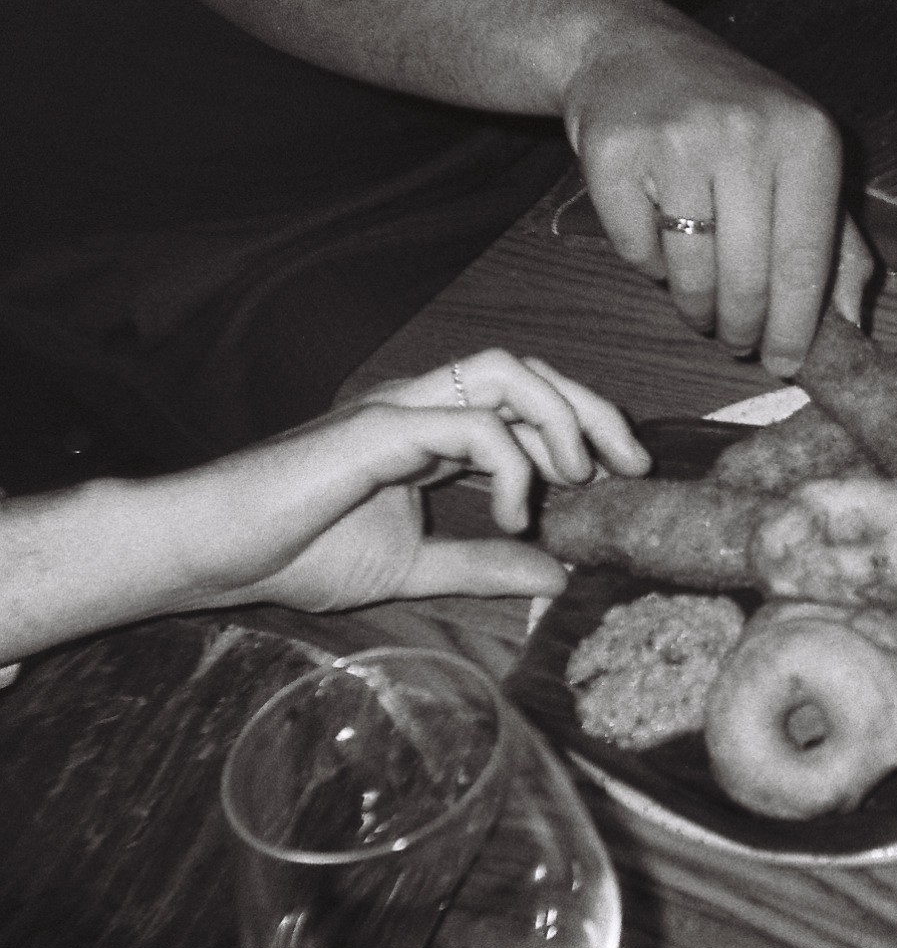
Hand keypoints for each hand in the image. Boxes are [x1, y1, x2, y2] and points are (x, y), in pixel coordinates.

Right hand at [165, 350, 649, 611]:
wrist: (214, 551)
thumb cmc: (296, 550)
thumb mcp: (414, 567)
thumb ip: (483, 565)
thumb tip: (556, 575)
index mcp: (434, 433)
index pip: (527, 404)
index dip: (584, 429)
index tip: (623, 480)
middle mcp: (424, 408)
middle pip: (530, 373)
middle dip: (594, 411)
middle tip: (632, 468)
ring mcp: (403, 410)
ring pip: (505, 372)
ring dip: (559, 418)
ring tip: (576, 479)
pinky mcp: (380, 427)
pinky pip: (470, 422)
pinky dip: (511, 463)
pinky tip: (516, 513)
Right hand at [563, 19, 870, 376]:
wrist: (632, 49)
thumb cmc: (732, 118)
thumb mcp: (799, 160)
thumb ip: (834, 242)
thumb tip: (850, 324)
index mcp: (807, 137)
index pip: (807, 261)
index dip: (795, 327)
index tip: (786, 364)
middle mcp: (746, 134)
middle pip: (749, 277)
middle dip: (744, 328)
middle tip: (738, 341)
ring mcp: (676, 140)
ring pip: (691, 272)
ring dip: (696, 307)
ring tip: (701, 304)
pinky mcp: (614, 152)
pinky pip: (636, 250)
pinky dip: (648, 266)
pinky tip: (660, 242)